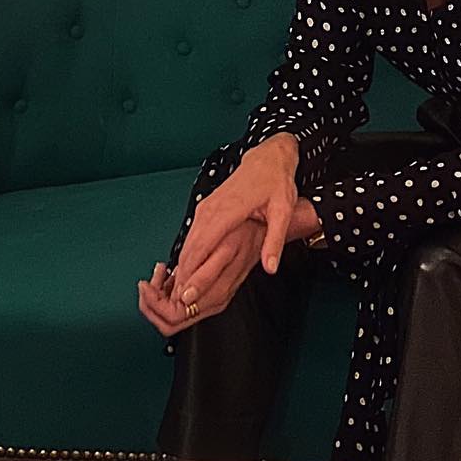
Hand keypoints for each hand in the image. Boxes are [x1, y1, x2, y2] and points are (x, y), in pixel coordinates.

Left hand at [136, 220, 266, 335]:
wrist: (263, 229)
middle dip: (153, 303)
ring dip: (160, 295)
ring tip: (159, 272)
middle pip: (170, 320)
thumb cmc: (246, 233)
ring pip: (174, 313)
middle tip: (148, 282)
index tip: (147, 284)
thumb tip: (182, 294)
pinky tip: (169, 273)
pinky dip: (169, 289)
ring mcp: (212, 298)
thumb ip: (202, 276)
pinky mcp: (211, 291)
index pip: (175, 315)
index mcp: (216, 295)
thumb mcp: (224, 249)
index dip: (155, 303)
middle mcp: (213, 301)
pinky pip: (182, 302)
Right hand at [167, 135, 301, 304]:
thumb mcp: (282, 211)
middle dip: (183, 273)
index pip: (203, 245)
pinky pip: (193, 234)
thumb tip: (271, 267)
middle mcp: (212, 209)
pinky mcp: (207, 209)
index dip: (193, 270)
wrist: (267, 159)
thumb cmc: (275, 182)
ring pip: (188, 240)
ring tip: (179, 290)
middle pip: (190, 246)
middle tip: (179, 301)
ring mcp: (207, 208)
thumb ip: (274, 240)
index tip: (187, 291)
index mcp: (228, 210)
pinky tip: (187, 269)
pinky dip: (188, 253)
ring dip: (183, 265)